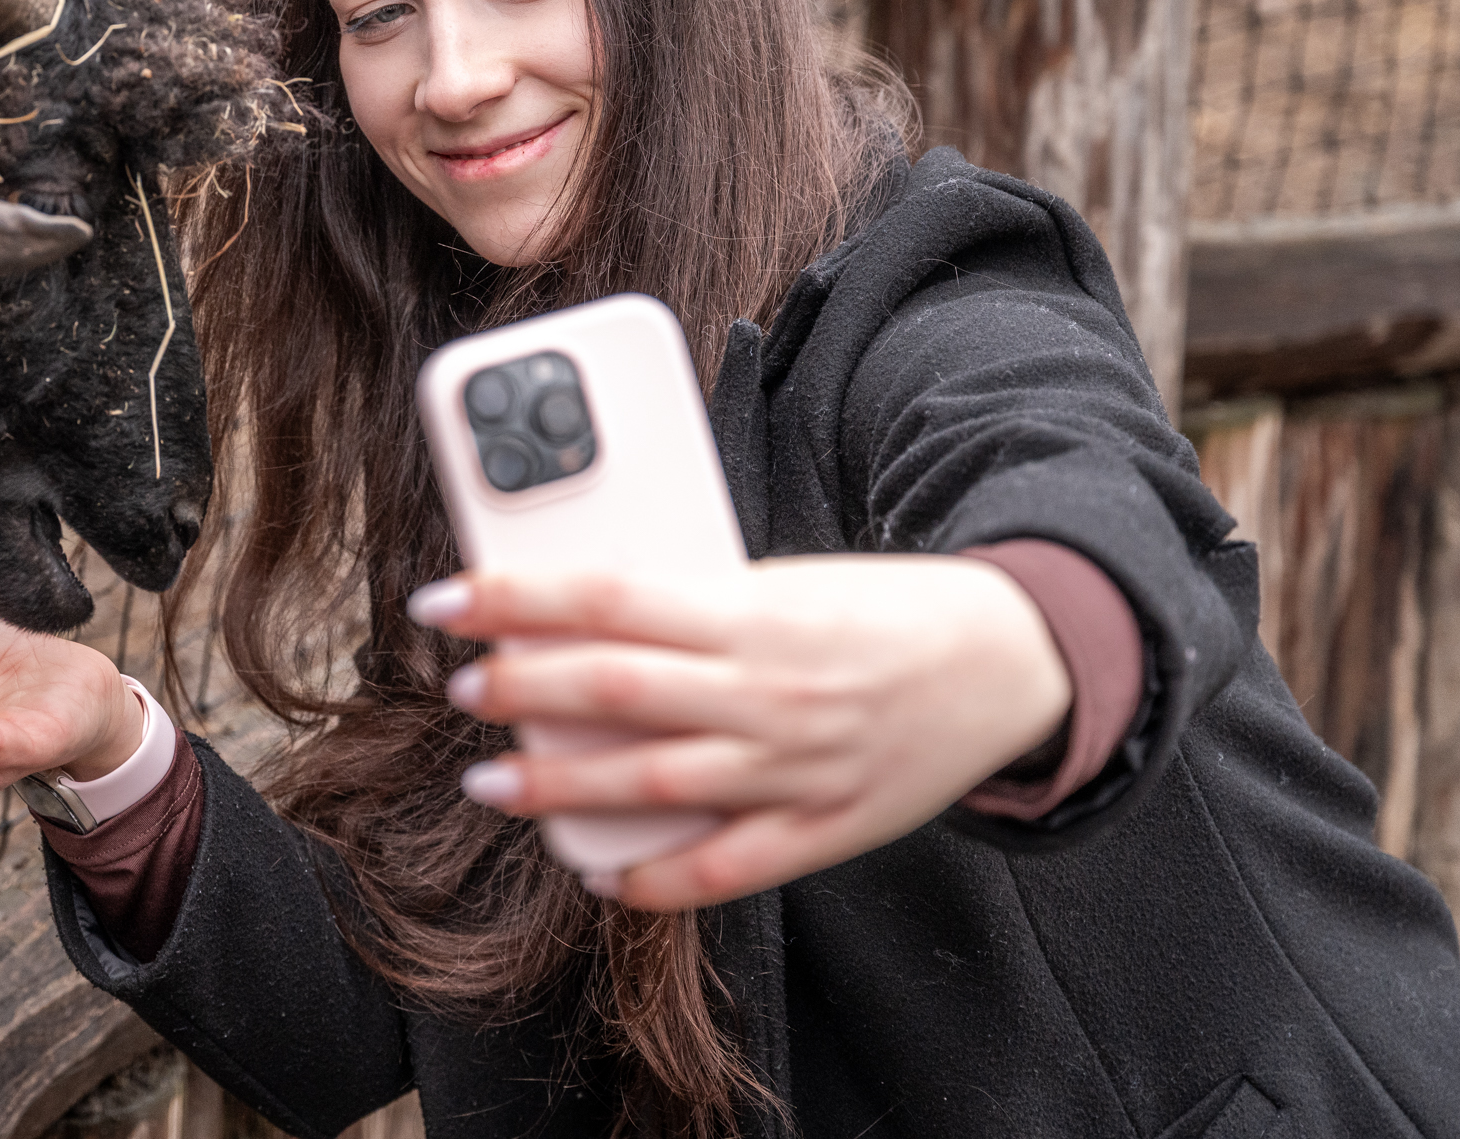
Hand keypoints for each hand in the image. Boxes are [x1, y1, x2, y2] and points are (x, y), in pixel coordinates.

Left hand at [411, 554, 1070, 909]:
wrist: (1014, 658)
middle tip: (461, 686)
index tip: (446, 600)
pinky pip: (725, 867)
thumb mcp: (783, 579)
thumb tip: (584, 615)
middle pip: (615, 690)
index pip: (606, 599)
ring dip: (560, 789)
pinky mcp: (824, 827)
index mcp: (754, 612)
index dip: (516, 600)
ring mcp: (795, 768)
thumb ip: (695, 604)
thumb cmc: (884, 607)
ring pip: (653, 783)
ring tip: (492, 784)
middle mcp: (767, 692)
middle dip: (521, 692)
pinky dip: (656, 880)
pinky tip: (601, 876)